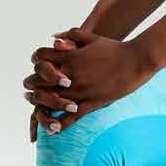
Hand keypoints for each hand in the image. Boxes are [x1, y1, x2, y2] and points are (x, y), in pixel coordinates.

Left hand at [27, 27, 155, 137]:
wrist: (136, 61)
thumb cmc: (115, 48)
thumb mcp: (92, 38)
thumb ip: (71, 35)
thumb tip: (53, 37)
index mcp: (69, 57)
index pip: (40, 58)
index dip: (36, 61)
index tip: (36, 66)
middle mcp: (71, 75)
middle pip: (39, 81)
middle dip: (32, 85)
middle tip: (29, 90)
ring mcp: (80, 90)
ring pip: (51, 102)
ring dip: (41, 106)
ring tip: (37, 110)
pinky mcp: (92, 103)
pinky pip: (71, 117)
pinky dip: (60, 125)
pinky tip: (53, 130)